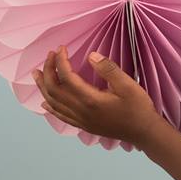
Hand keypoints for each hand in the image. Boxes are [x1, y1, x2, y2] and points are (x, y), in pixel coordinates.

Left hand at [32, 46, 161, 146]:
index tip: (62, 48)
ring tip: (36, 74)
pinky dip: (50, 107)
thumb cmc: (138, 107)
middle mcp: (81, 110)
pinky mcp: (84, 125)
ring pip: (53, 103)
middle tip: (49, 55)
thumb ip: (109, 70)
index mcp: (90, 99)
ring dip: (43, 87)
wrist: (144, 132)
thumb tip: (91, 55)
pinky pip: (61, 116)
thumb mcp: (128, 85)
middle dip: (48, 70)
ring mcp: (80, 119)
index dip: (61, 61)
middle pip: (54, 89)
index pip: (67, 77)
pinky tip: (45, 103)